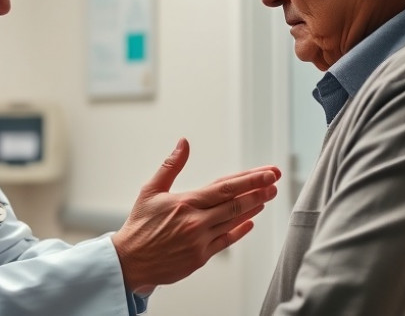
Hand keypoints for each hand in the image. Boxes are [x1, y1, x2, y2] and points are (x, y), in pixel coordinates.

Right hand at [112, 138, 280, 291]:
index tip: (267, 172)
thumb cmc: (139, 226)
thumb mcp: (151, 190)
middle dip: (258, 190)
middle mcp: (196, 222)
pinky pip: (226, 241)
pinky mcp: (201, 257)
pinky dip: (240, 230)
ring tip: (268, 196)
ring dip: (253, 208)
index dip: (249, 179)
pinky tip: (251, 221)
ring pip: (234, 221)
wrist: (130, 262)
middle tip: (274, 181)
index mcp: (186, 203)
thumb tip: (183, 143)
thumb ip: (171, 166)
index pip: (225, 188)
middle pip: (235, 203)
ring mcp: (200, 241)